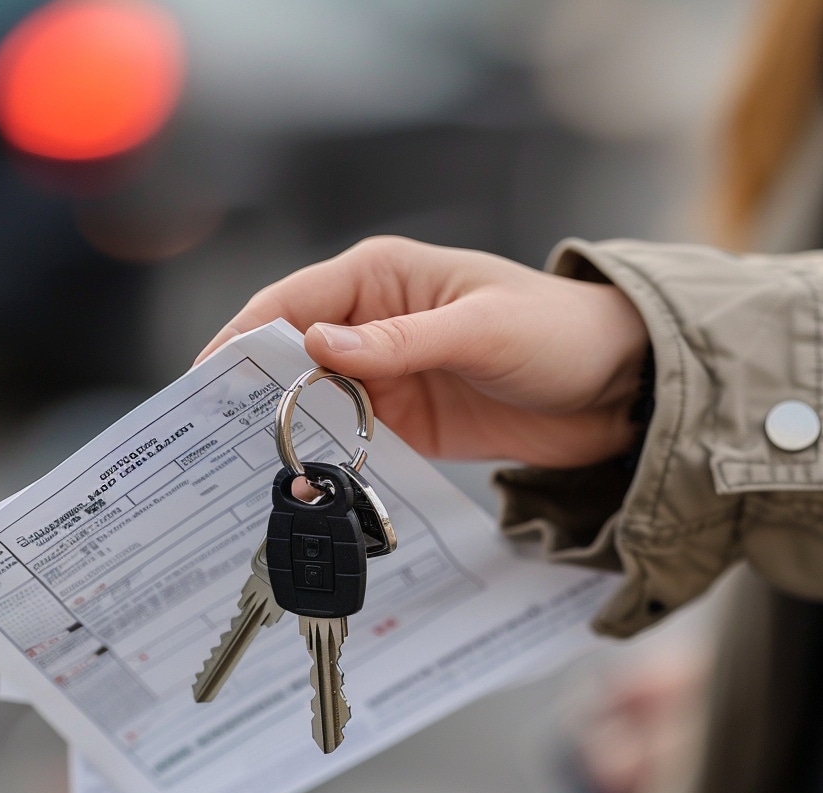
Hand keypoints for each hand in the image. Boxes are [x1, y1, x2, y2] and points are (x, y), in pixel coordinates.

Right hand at [198, 236, 649, 467]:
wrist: (620, 387)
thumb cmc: (558, 332)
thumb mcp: (481, 331)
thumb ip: (400, 342)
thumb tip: (316, 346)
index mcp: (381, 276)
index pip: (290, 304)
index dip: (240, 342)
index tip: (202, 386)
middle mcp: (373, 322)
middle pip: (289, 358)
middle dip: (252, 395)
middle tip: (210, 444)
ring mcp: (387, 375)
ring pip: (313, 403)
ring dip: (286, 434)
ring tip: (245, 475)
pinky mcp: (407, 421)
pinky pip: (351, 439)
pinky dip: (328, 460)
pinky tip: (306, 486)